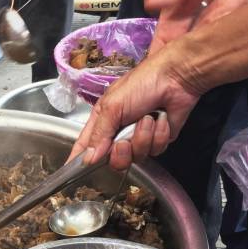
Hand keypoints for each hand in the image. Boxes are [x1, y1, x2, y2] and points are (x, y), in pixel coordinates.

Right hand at [68, 42, 200, 169]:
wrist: (177, 78)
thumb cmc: (141, 84)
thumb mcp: (112, 106)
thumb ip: (99, 135)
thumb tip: (88, 159)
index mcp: (103, 121)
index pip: (85, 145)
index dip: (78, 159)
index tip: (70, 171)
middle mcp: (119, 132)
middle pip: (113, 160)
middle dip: (120, 152)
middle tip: (124, 141)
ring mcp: (139, 137)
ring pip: (136, 157)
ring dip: (143, 138)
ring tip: (147, 119)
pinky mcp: (158, 140)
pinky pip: (155, 150)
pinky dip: (159, 135)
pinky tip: (161, 119)